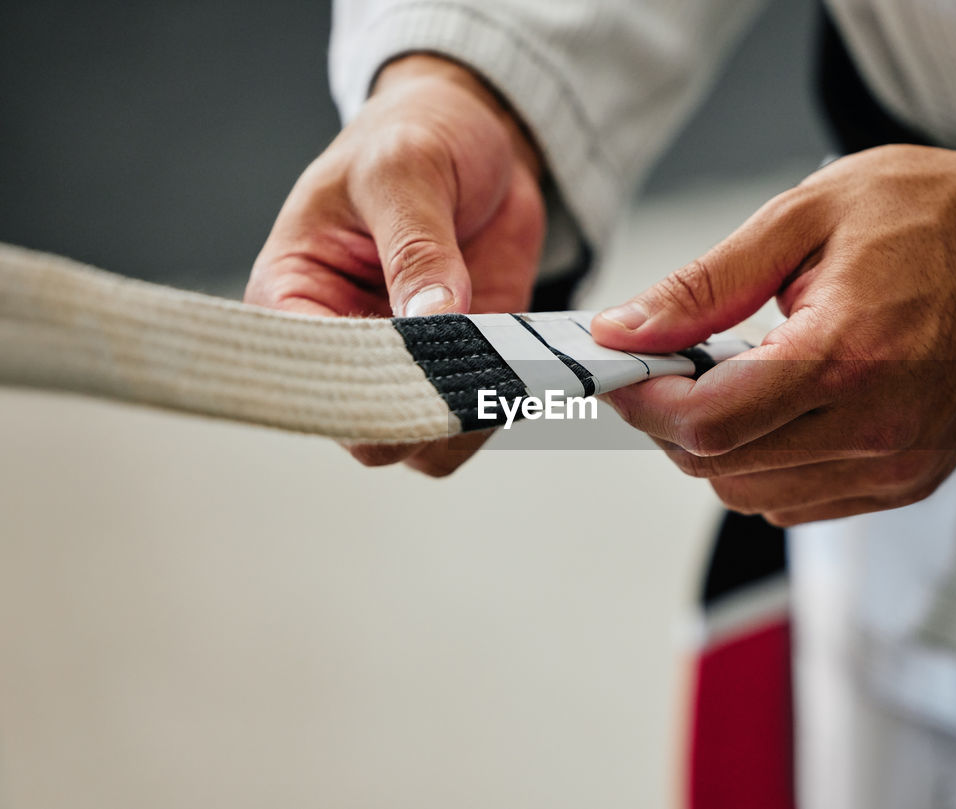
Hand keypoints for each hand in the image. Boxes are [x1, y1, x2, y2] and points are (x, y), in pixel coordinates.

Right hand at [246, 55, 544, 475]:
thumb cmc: (412, 136)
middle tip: (474, 369)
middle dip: (421, 414)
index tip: (416, 370)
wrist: (476, 135)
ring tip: (506, 367)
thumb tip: (431, 318)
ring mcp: (407, 363)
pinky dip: (504, 405)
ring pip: (424, 443)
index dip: (356, 392)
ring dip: (469, 419)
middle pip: (366, 429)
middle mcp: (342, 344)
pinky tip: (527, 369)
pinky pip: (477, 417)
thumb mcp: (406, 170)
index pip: (304, 378)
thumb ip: (416, 245)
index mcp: (292, 295)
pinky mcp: (464, 365)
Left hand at [592, 126, 955, 525]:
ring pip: (754, 496)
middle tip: (676, 363)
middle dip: (676, 421)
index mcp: (845, 355)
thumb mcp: (806, 215)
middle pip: (721, 467)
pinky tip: (785, 406)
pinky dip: (768, 464)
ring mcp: (897, 464)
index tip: (623, 373)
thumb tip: (626, 329)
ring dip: (721, 446)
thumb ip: (706, 285)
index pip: (708, 423)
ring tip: (740, 376)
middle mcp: (876, 427)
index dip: (645, 403)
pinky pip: (802, 503)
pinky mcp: (911, 479)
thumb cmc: (939, 217)